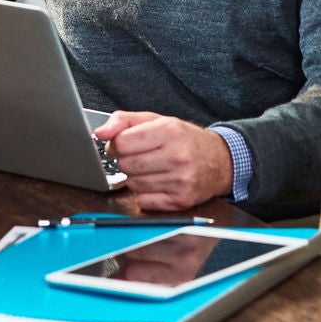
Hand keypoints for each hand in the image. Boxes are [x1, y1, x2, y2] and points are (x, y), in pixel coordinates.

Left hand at [93, 111, 233, 211]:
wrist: (220, 161)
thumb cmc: (184, 139)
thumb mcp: (156, 120)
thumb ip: (124, 121)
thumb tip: (100, 133)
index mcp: (170, 131)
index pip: (122, 143)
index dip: (118, 144)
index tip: (126, 143)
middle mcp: (177, 156)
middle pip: (125, 165)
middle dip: (127, 161)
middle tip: (141, 156)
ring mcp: (181, 181)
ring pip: (133, 184)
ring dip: (136, 178)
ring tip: (153, 169)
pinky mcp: (181, 201)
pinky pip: (144, 201)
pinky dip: (145, 194)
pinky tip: (159, 183)